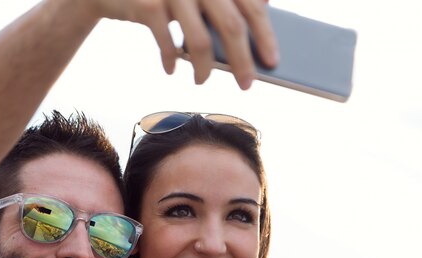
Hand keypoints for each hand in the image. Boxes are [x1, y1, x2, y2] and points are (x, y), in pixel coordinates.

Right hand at [89, 0, 277, 87]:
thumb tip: (263, 9)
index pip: (251, 5)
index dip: (265, 34)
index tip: (273, 62)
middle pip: (232, 25)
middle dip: (242, 61)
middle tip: (247, 85)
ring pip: (200, 42)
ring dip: (204, 69)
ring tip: (202, 81)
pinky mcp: (148, 5)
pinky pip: (169, 44)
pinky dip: (172, 61)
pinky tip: (173, 70)